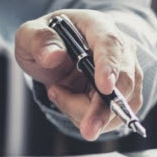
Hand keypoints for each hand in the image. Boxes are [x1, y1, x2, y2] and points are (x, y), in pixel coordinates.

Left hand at [14, 9, 142, 140]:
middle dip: (103, 109)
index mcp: (96, 26)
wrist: (58, 53)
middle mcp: (119, 48)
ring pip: (119, 105)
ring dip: (85, 112)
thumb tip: (53, 56)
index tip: (105, 88)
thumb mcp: (29, 35)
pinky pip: (113, 117)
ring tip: (58, 93)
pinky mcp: (126, 95)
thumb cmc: (47, 41)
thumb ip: (37, 41)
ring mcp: (126, 72)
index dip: (109, 66)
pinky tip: (71, 102)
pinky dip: (88, 118)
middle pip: (123, 82)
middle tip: (87, 130)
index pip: (109, 44)